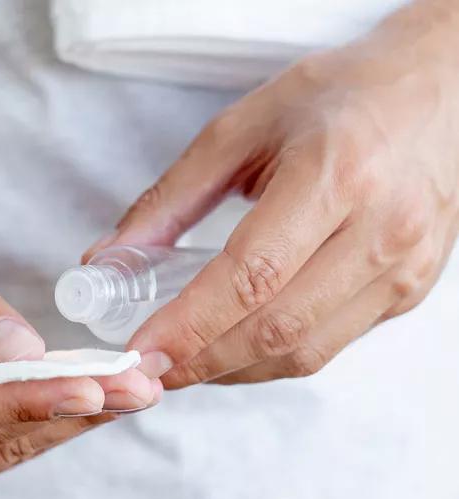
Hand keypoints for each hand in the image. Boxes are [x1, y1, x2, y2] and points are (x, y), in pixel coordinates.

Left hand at [86, 1, 458, 386]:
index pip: (252, 275)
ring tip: (186, 362)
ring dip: (235, 369)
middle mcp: (382, 230)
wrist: (434, 93)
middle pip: (278, 328)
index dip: (190, 324)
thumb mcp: (239, 129)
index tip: (141, 352)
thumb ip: (170, 199)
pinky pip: (331, 344)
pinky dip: (274, 356)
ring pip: (307, 352)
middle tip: (151, 369)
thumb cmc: (334, 99)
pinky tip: (236, 345)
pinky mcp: (409, 292)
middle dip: (203, 361)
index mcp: (335, 175)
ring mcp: (403, 268)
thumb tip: (109, 259)